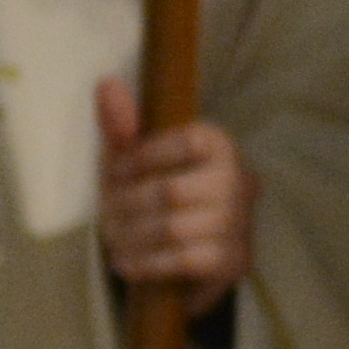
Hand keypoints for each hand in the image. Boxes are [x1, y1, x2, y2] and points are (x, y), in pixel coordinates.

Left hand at [93, 77, 258, 315]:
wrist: (177, 260)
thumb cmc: (150, 198)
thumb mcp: (129, 160)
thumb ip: (120, 124)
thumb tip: (107, 84)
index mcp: (220, 145)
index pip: (188, 141)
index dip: (142, 157)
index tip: (113, 173)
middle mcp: (241, 180)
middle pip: (172, 191)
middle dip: (128, 206)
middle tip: (106, 216)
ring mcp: (242, 223)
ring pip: (175, 229)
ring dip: (133, 238)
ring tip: (114, 241)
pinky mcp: (237, 261)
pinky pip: (187, 261)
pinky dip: (148, 264)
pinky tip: (129, 263)